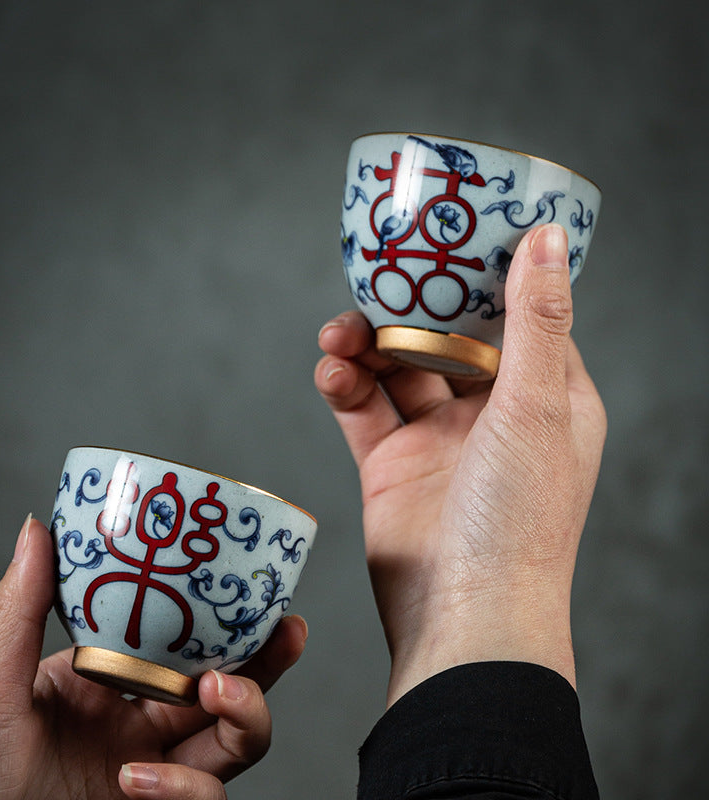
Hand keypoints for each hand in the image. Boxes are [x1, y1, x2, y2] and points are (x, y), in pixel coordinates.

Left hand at [0, 516, 306, 798]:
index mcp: (114, 687)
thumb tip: (37, 526)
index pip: (189, 649)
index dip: (231, 624)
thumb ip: (20, 608)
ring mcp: (152, 778)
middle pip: (232, 694)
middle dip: (268, 664)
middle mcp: (142, 731)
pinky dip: (182, 789)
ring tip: (216, 690)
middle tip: (287, 632)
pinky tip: (135, 779)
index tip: (259, 593)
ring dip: (244, 714)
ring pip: (236, 747)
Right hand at [315, 223, 605, 705]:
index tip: (449, 238)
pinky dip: (344, 385)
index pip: (516, 318)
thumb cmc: (516, 520)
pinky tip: (331, 373)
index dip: (484, 278)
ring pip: (396, 370)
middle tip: (374, 285)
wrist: (460, 617)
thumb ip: (535, 320)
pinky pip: (363, 409)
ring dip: (365, 345)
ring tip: (337, 334)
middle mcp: (492, 415)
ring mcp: (438, 440)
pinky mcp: (391, 464)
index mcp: (543, 397)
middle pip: (446, 339)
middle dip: (409, 311)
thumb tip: (547, 237)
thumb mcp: (535, 407)